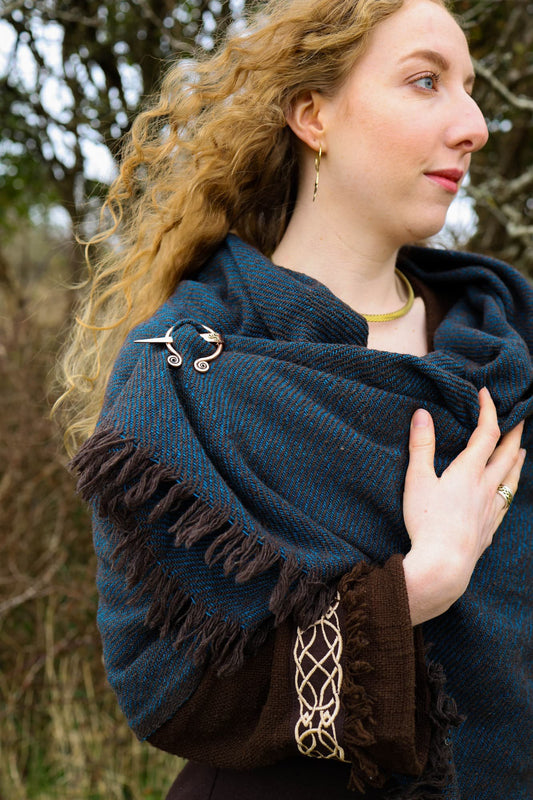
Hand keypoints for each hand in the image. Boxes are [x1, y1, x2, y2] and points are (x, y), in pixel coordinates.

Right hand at [402, 387, 525, 625]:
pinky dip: (510, 487)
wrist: (444, 565)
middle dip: (512, 433)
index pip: (486, 433)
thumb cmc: (427, 522)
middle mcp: (486, 487)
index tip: (486, 394)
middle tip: (517, 418)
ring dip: (517, 460)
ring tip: (520, 451)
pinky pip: (507, 501)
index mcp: (469, 471)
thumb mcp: (417, 480)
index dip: (489, 411)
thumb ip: (420, 446)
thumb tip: (422, 413)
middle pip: (507, 454)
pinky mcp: (490, 528)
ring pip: (512, 478)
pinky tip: (506, 492)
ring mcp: (491, 509)